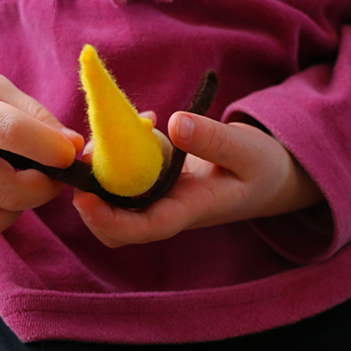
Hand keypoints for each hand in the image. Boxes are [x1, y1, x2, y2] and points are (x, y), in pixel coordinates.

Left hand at [73, 111, 322, 246]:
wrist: (267, 175)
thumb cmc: (261, 167)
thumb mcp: (246, 150)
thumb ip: (214, 139)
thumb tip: (176, 124)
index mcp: (190, 210)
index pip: (144, 228)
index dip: (109, 220)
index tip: (83, 198)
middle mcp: (167, 210)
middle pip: (115, 226)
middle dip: (91, 198)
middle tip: (90, 150)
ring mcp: (158, 198)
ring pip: (114, 199)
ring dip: (105, 168)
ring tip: (126, 126)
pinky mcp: (153, 181)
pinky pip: (125, 174)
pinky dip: (122, 149)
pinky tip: (146, 121)